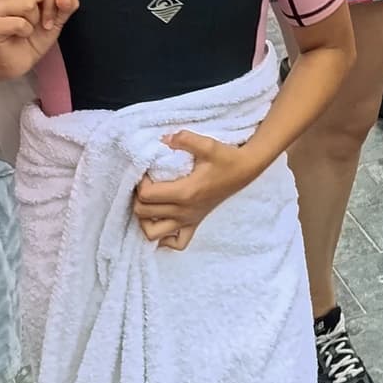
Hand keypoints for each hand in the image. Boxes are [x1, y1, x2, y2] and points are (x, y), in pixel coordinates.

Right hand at [0, 0, 77, 77]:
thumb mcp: (57, 19)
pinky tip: (18, 36)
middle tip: (40, 22)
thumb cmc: (34, 36)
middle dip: (47, 8)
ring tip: (26, 29)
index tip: (50, 12)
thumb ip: (66, 5)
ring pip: (29, 4)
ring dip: (34, 22)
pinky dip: (26, 32)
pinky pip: (20, 23)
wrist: (19, 62)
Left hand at [133, 131, 264, 248]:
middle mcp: (184, 211)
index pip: (147, 195)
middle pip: (143, 213)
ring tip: (149, 203)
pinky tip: (163, 221)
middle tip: (145, 183)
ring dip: (145, 220)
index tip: (145, 171)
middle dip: (137, 198)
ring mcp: (189, 220)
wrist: (245, 170)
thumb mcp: (207, 144)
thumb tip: (163, 140)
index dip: (139, 182)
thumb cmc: (226, 158)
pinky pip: (176, 243)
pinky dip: (164, 237)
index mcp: (185, 192)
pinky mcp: (195, 223)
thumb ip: (184, 139)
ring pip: (153, 233)